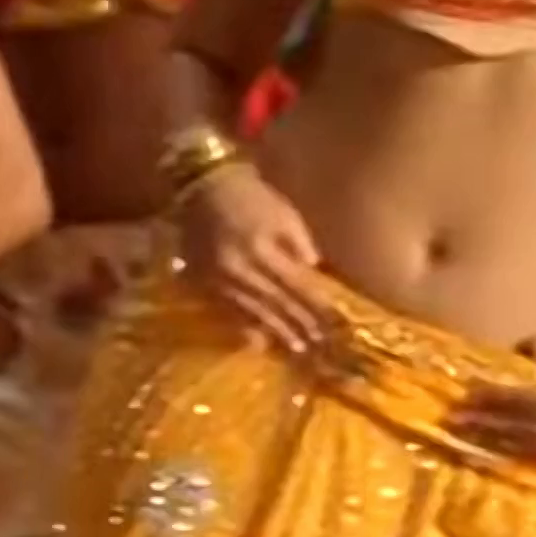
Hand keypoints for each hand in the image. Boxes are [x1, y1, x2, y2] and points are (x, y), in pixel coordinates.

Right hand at [175, 166, 337, 354]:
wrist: (201, 188)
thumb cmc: (250, 197)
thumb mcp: (282, 211)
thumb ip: (298, 241)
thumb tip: (312, 270)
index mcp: (262, 248)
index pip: (296, 284)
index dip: (316, 305)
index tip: (334, 322)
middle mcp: (240, 269)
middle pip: (276, 303)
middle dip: (300, 324)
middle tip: (321, 344)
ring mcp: (219, 280)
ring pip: (253, 313)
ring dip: (277, 332)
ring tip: (298, 348)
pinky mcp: (203, 284)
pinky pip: (226, 312)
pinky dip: (244, 328)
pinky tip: (258, 342)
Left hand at [449, 333, 535, 466]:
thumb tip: (514, 355)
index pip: (526, 406)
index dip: (493, 401)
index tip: (464, 396)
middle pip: (522, 434)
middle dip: (485, 428)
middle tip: (451, 423)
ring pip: (529, 453)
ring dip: (494, 448)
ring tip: (463, 442)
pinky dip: (516, 456)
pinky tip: (494, 453)